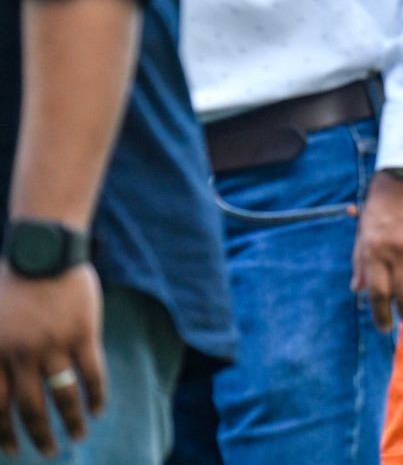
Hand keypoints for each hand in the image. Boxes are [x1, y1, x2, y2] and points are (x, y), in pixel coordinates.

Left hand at [0, 265, 105, 457]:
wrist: (42, 251)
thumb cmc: (9, 281)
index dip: (4, 432)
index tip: (11, 450)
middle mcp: (21, 355)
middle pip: (30, 408)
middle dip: (38, 436)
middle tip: (48, 452)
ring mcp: (54, 345)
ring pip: (63, 396)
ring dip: (72, 422)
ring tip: (77, 436)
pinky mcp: (83, 334)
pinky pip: (92, 373)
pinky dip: (96, 395)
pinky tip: (99, 409)